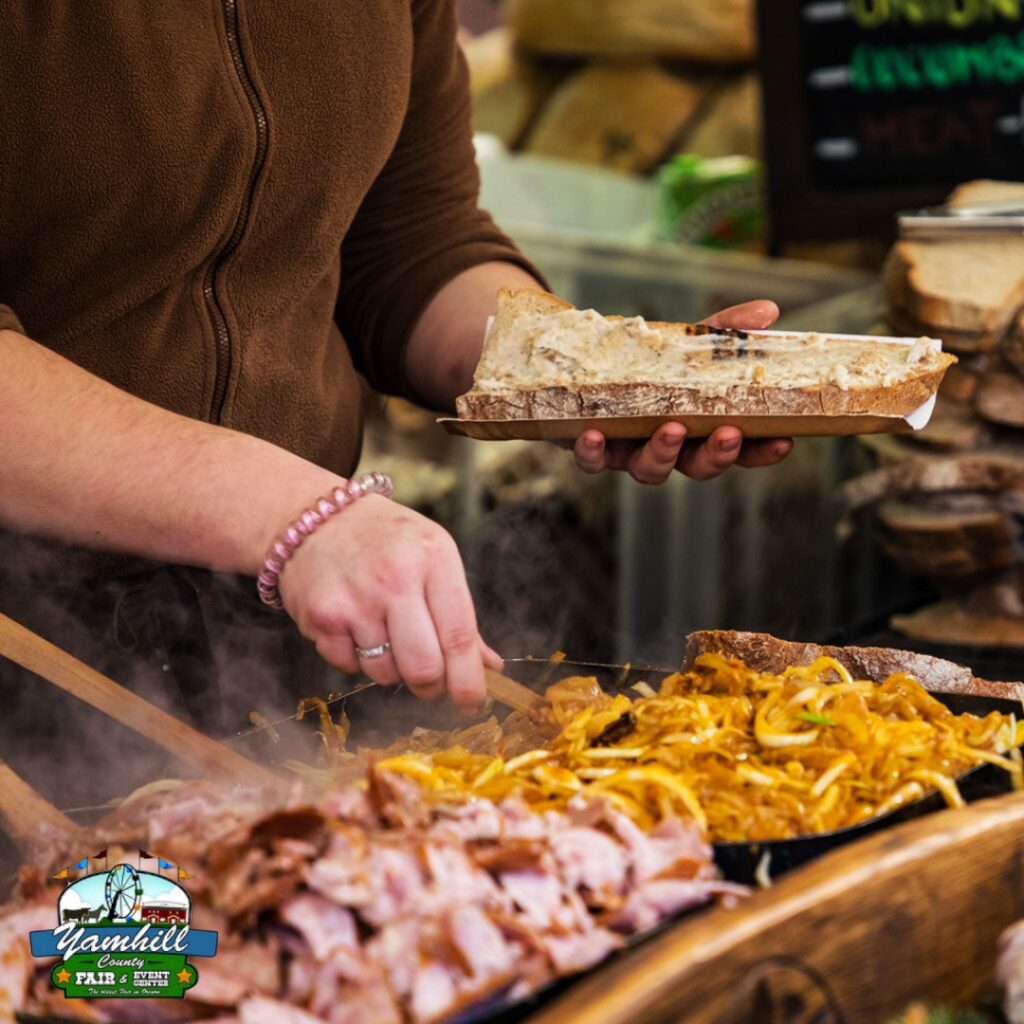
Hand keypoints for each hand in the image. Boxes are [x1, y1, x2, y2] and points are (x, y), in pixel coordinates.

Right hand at [279, 495, 499, 710]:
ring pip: (385, 673)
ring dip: (390, 669)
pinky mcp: (321, 616)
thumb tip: (491, 666)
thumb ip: (460, 615)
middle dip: (431, 687)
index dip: (468, 681)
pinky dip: (355, 659)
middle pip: (424, 667)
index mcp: (434, 559)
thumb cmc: (387, 541)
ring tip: (384, 634)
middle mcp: (395, 578)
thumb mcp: (433, 558)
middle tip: (429, 682)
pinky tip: (353, 626)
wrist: (317, 517)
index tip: (472, 702)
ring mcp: (356, 598)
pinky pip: (348, 666)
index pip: (459, 636)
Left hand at [573, 300, 793, 483]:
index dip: (760, 451)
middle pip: (697, 467)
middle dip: (716, 455)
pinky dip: (592, 452)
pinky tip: (594, 434)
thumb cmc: (647, 363)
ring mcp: (629, 452)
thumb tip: (767, 312)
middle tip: (728, 433)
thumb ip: (725, 331)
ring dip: (662, 453)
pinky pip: (591, 461)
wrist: (584, 362)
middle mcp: (668, 448)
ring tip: (672, 429)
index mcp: (698, 428)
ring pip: (649, 471)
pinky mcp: (590, 449)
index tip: (783, 441)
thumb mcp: (688, 343)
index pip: (738, 449)